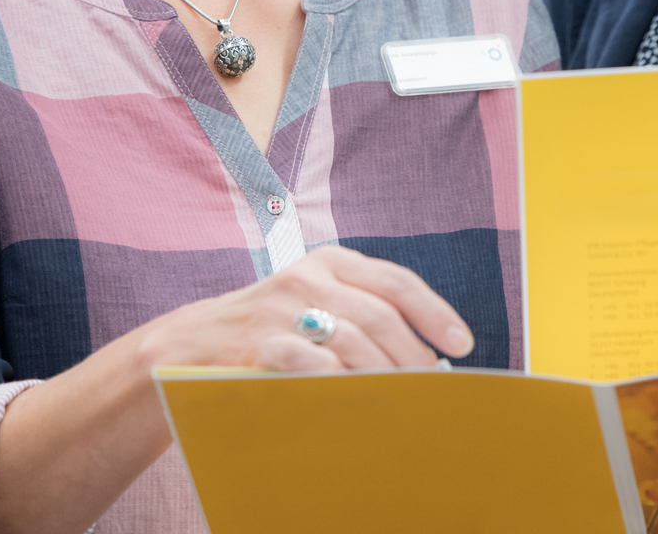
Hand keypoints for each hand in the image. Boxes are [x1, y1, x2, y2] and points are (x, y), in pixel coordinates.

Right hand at [137, 245, 474, 371]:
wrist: (196, 342)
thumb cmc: (274, 326)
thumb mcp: (318, 300)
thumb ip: (365, 313)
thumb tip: (431, 353)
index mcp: (331, 261)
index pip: (396, 281)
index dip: (435, 312)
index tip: (461, 342)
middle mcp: (309, 276)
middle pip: (380, 316)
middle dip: (412, 355)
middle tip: (429, 386)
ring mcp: (282, 308)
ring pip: (352, 341)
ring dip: (383, 374)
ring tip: (400, 397)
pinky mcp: (259, 341)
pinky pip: (311, 362)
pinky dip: (339, 381)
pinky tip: (353, 395)